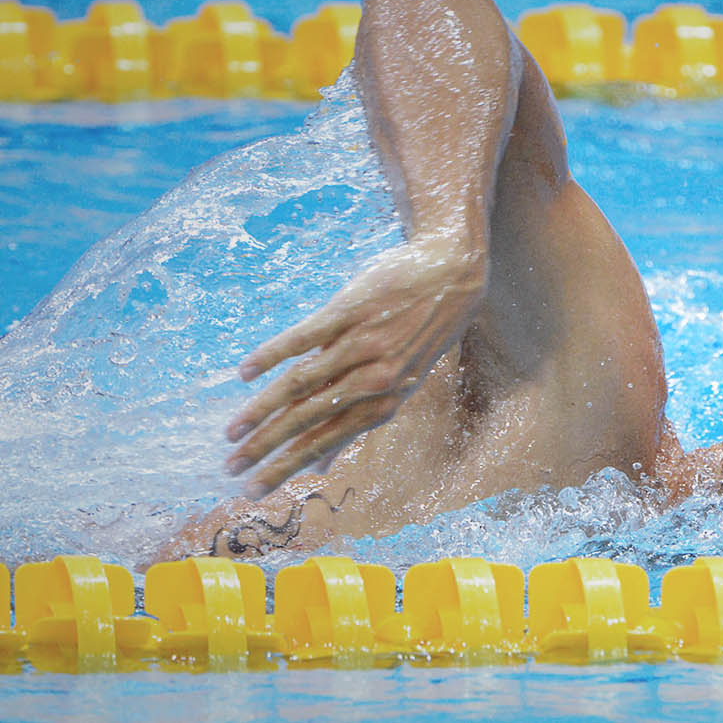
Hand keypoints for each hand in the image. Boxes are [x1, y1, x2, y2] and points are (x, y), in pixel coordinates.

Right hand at [224, 235, 484, 496]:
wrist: (452, 272)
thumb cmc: (420, 333)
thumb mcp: (401, 384)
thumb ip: (359, 421)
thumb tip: (323, 466)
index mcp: (385, 402)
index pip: (325, 442)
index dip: (287, 467)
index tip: (254, 489)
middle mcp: (375, 379)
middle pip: (308, 420)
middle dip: (267, 448)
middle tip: (230, 469)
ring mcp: (362, 344)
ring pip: (301, 384)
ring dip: (261, 410)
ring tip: (231, 432)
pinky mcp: (350, 310)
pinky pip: (304, 337)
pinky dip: (272, 354)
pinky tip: (245, 372)